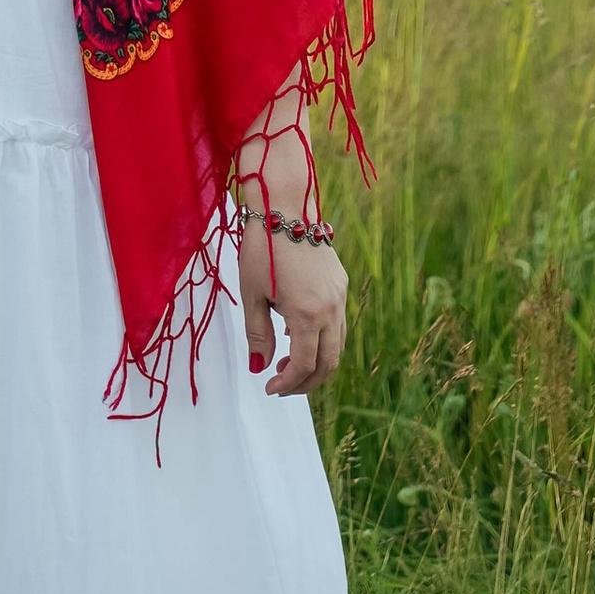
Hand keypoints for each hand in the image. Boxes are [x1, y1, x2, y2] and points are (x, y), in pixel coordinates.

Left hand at [236, 210, 348, 397]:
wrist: (284, 205)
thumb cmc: (262, 247)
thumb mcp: (253, 294)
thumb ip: (258, 334)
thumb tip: (260, 368)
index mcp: (308, 314)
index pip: (305, 365)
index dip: (288, 383)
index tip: (270, 388)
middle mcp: (331, 308)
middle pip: (328, 363)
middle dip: (306, 382)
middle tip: (281, 385)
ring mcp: (340, 295)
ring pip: (337, 345)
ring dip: (317, 362)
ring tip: (288, 361)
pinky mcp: (341, 283)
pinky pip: (338, 323)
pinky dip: (323, 339)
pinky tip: (298, 333)